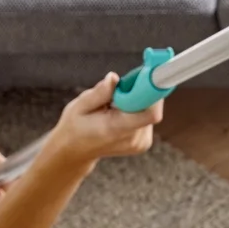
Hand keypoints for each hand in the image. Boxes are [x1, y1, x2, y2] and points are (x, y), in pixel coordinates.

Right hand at [42, 73, 163, 171]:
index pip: (150, 114)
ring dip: (137, 102)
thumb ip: (99, 93)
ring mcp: (141, 143)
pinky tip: (119, 115)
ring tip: (114, 106)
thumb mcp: (79, 106)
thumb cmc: (76, 126)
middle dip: (140, 93)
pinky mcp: (144, 143)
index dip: (152, 93)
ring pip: (150, 111)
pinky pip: (147, 118)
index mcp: (117, 129)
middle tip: (120, 89)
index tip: (145, 77)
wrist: (76, 150)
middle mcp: (133, 138)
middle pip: (151, 109)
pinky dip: (137, 111)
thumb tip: (114, 78)